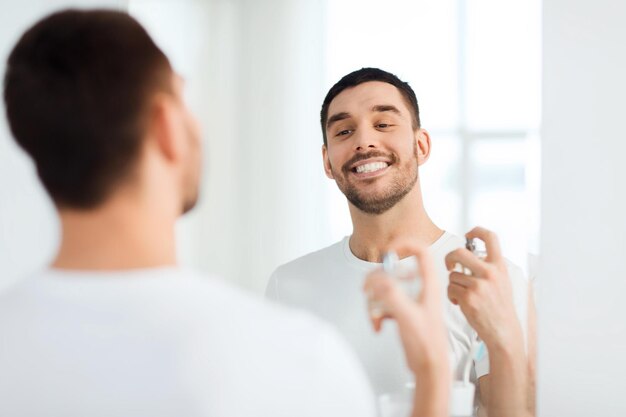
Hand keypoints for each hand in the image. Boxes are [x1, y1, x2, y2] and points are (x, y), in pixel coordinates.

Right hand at [363, 240, 447, 374]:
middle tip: (368, 289)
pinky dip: (376, 312)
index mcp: (428, 284)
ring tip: (374, 315)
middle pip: (393, 270)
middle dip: (376, 279)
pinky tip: (377, 324)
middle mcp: (420, 289)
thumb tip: (378, 281)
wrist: (429, 367)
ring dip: (373, 300)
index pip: (421, 252)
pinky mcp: (402, 311)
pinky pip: (383, 303)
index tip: (388, 251)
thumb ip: (393, 297)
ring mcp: (410, 300)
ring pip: (384, 287)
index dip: (404, 245)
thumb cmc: (428, 345)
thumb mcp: (408, 318)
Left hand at [445, 227, 522, 349]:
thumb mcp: (501, 281)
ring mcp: (479, 285)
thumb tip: (467, 253)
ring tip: (463, 294)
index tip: (468, 234)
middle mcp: (490, 273)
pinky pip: (450, 289)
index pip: (491, 237)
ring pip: (452, 275)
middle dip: (449, 258)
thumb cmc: (499, 306)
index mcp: (499, 266)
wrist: (503, 331)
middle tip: (450, 266)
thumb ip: (488, 266)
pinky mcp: (468, 298)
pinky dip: (452, 296)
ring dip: (453, 284)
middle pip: (459, 252)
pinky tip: (460, 303)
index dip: (477, 230)